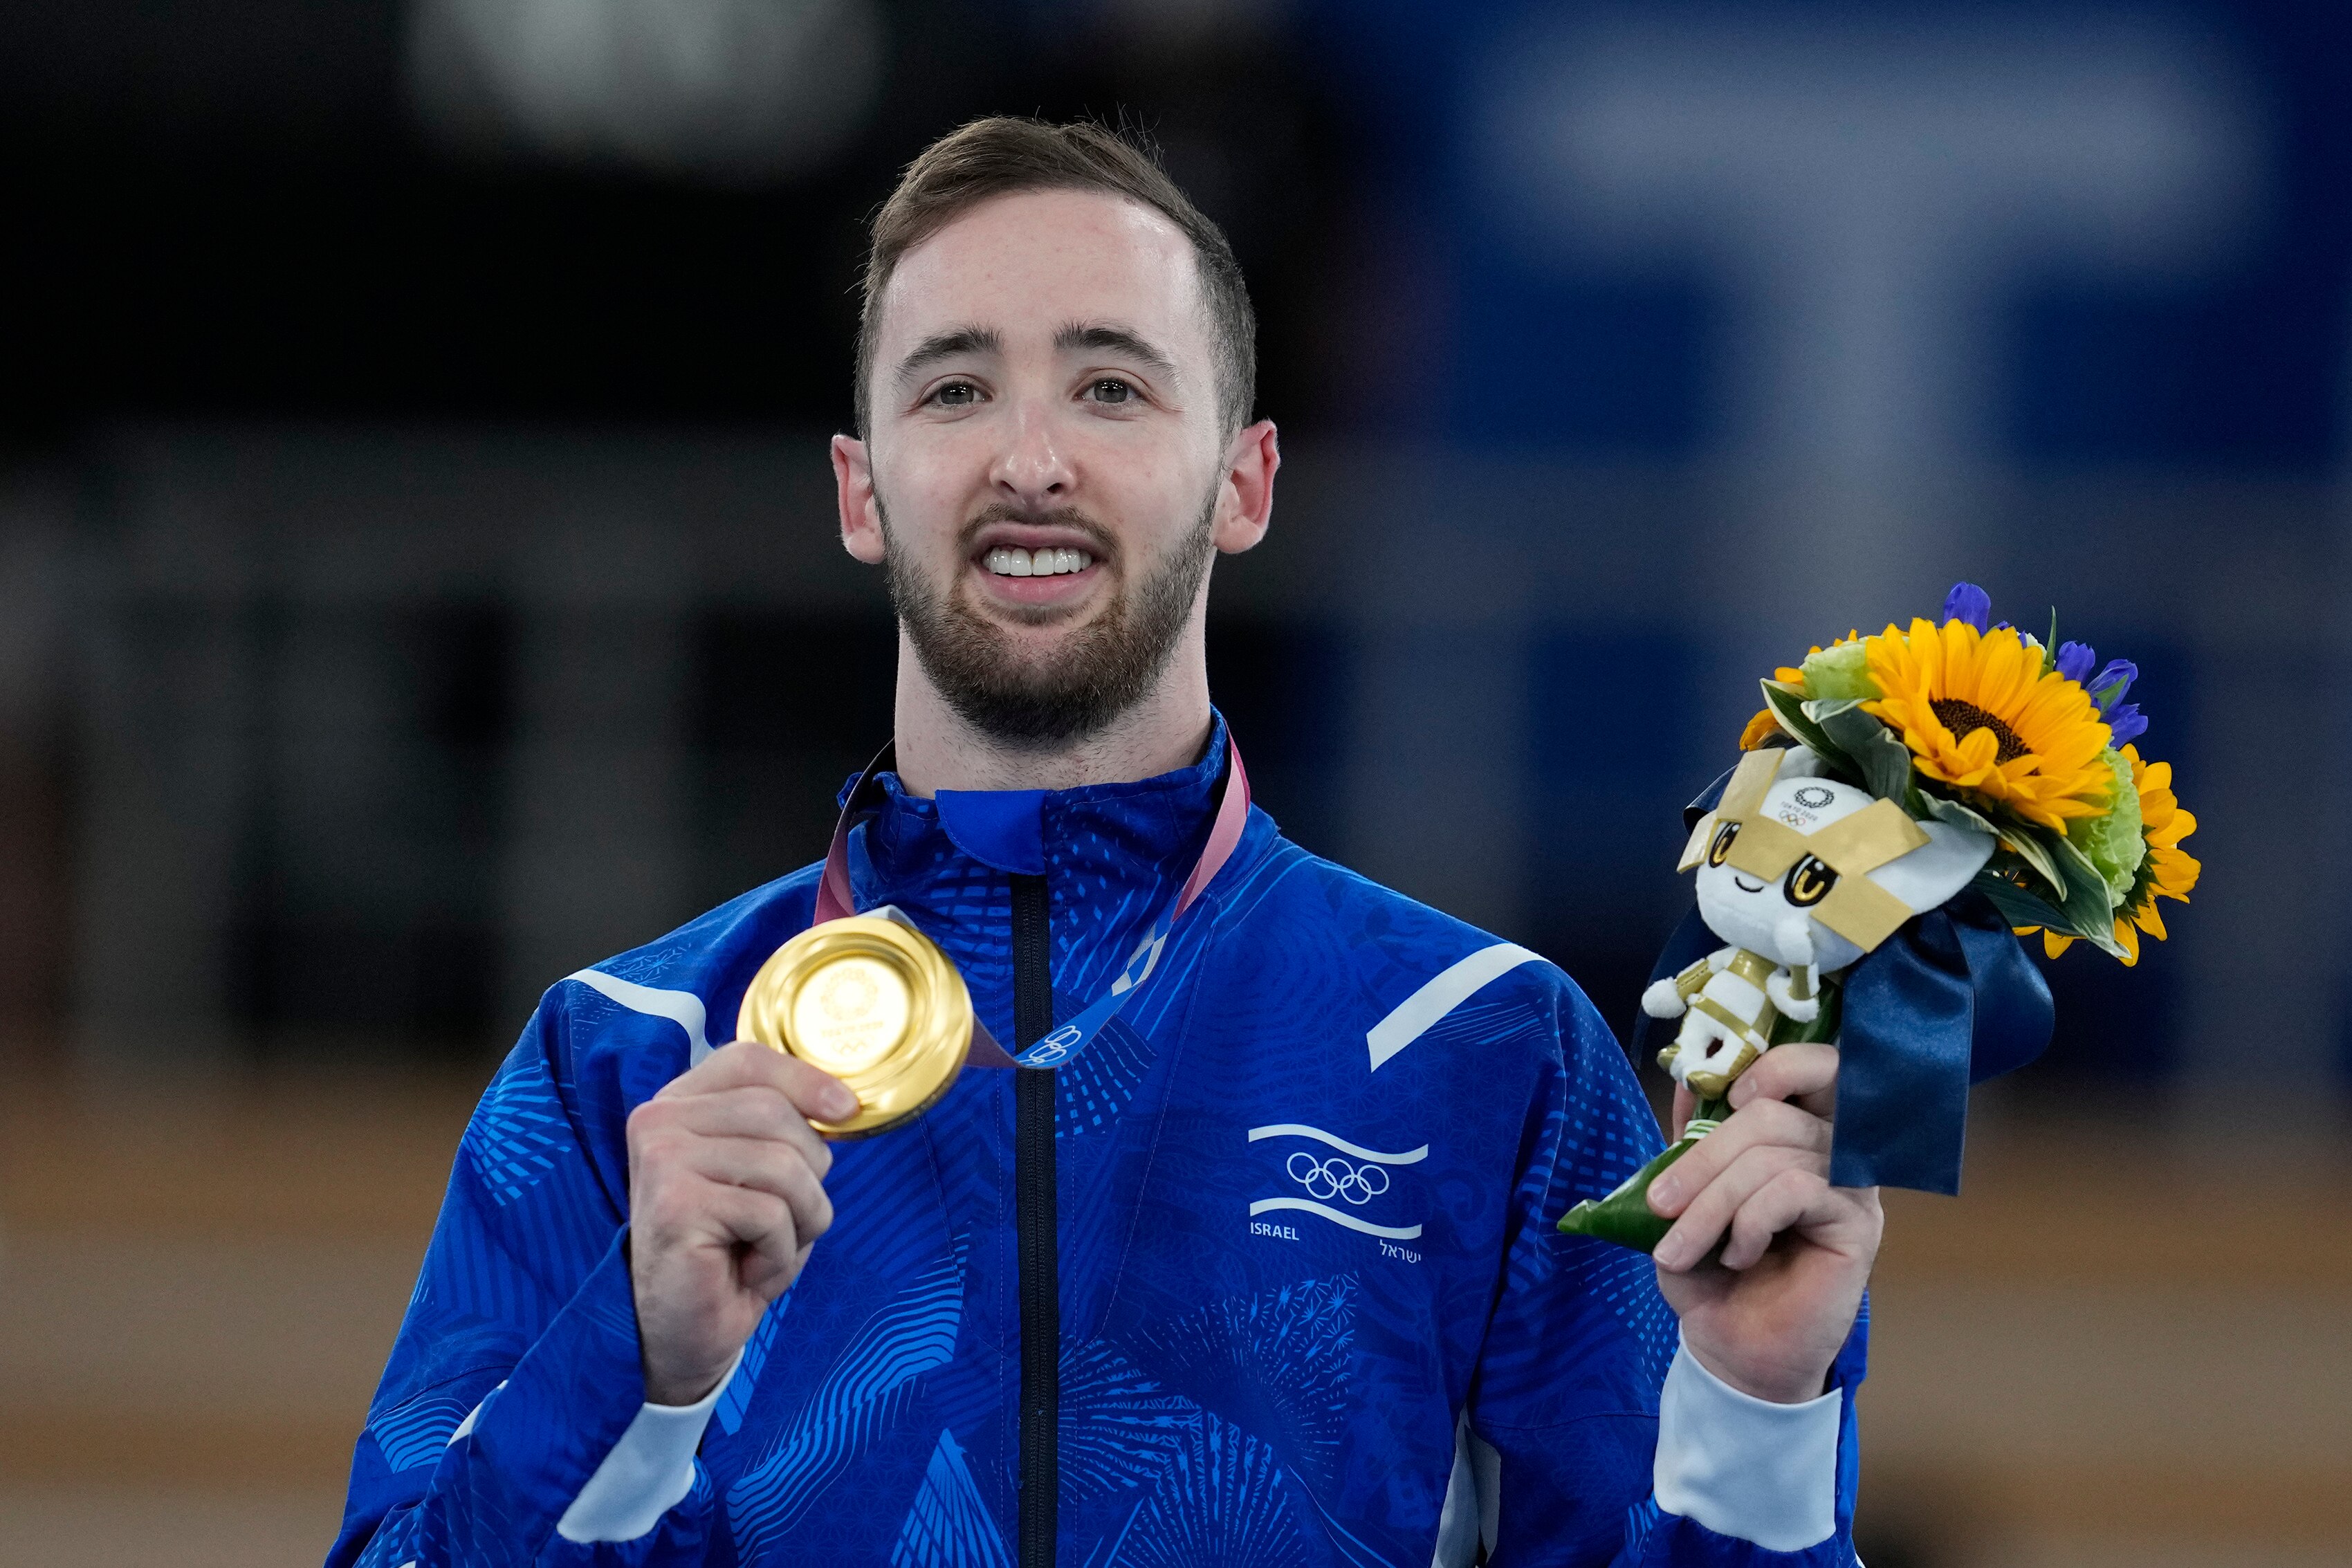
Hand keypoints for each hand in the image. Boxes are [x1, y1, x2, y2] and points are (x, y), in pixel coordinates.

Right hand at [625, 1042, 854, 1404]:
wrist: (686, 1334)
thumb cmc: (730, 1252)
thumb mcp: (762, 1176)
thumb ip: (783, 1128)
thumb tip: (843, 1100)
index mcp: (679, 1104)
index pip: (749, 1059)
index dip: (806, 1080)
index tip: (846, 1110)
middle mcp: (659, 1121)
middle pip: (777, 1113)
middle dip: (810, 1173)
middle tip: (786, 1220)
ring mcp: (662, 1159)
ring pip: (784, 1164)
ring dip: (801, 1218)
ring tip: (765, 1247)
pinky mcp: (675, 1204)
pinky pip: (772, 1214)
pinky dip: (779, 1253)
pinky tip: (744, 1271)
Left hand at [1644, 1042, 1881, 1403]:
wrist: (1732, 1348)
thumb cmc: (1712, 1272)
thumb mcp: (1687, 1197)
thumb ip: (1693, 1138)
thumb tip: (1688, 1075)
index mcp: (1802, 1132)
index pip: (1818, 1066)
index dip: (1775, 1063)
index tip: (1725, 1094)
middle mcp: (1838, 1151)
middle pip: (1776, 1109)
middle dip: (1704, 1158)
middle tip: (1660, 1203)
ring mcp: (1853, 1187)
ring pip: (1776, 1155)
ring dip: (1712, 1202)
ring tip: (1680, 1249)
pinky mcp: (1858, 1226)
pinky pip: (1796, 1191)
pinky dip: (1749, 1222)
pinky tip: (1736, 1256)